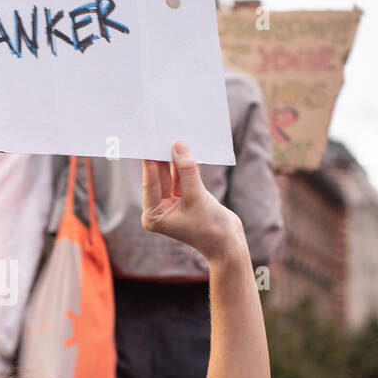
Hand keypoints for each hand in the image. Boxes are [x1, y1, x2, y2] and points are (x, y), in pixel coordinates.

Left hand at [142, 142, 243, 262]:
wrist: (230, 245)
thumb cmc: (211, 228)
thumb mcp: (197, 197)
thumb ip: (187, 171)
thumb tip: (178, 146)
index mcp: (153, 215)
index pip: (150, 182)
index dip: (150, 160)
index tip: (148, 140)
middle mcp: (160, 209)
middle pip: (159, 176)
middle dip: (161, 155)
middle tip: (159, 132)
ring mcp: (173, 203)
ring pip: (172, 174)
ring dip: (175, 157)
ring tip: (173, 134)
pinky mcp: (187, 197)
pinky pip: (184, 176)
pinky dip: (187, 164)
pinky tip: (187, 147)